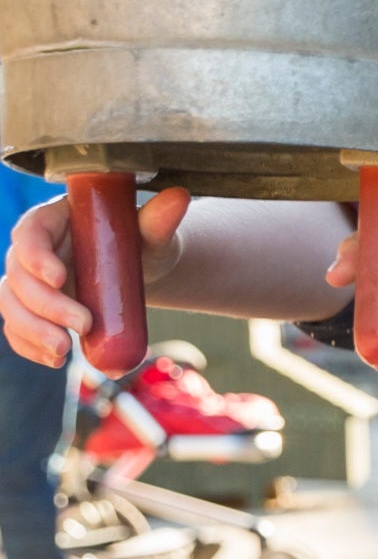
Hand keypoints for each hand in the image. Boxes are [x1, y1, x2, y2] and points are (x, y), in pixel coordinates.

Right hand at [1, 187, 188, 366]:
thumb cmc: (139, 242)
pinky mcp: (33, 309)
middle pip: (18, 276)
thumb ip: (158, 219)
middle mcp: (33, 250)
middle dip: (45, 305)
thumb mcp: (150, 231)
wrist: (139, 269)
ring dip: (31, 331)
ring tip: (64, 350)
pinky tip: (53, 360)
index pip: (30, 233)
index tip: (61, 278)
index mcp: (54, 220)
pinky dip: (29, 346)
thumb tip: (180, 197)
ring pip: (10, 305)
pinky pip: (18, 328)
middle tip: (83, 324)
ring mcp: (29, 282)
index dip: (36, 257)